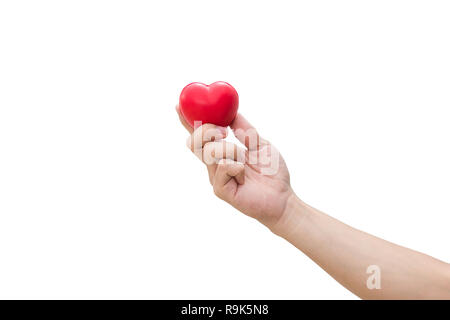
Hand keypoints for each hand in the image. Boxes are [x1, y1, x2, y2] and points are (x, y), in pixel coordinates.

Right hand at [176, 105, 293, 229]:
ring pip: (210, 152)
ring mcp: (216, 178)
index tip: (178, 106)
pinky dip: (237, 166)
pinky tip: (244, 177)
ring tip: (244, 161)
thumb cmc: (272, 173)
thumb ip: (244, 130)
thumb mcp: (259, 144)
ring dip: (230, 150)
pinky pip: (222, 168)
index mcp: (221, 153)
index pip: (200, 136)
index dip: (188, 122)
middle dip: (207, 130)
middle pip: (195, 142)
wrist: (283, 197)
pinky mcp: (221, 190)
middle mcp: (214, 165)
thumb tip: (232, 111)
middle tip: (224, 131)